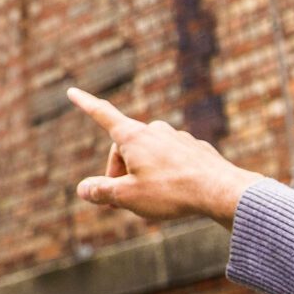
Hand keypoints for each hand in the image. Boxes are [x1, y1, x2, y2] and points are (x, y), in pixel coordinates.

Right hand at [69, 88, 263, 226]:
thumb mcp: (127, 197)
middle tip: (121, 202)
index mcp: (133, 137)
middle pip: (125, 149)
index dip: (86, 104)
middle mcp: (154, 130)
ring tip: (153, 199)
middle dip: (119, 173)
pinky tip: (176, 193)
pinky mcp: (194, 149)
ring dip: (142, 175)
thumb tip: (83, 189)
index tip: (72, 91)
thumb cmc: (171, 193)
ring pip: (149, 156)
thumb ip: (102, 191)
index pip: (103, 116)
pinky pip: (171, 161)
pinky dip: (166, 175)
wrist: (221, 191)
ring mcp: (177, 138)